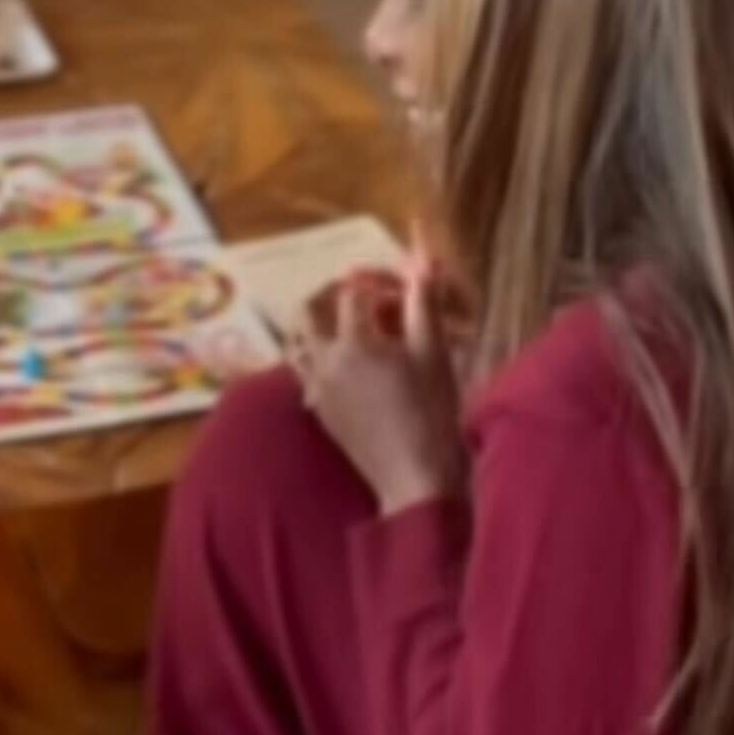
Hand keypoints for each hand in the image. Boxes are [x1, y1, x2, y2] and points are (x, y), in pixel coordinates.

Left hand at [290, 257, 467, 514]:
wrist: (413, 476)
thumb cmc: (431, 411)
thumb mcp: (434, 352)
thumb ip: (423, 302)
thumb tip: (421, 258)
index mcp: (354, 341)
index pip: (354, 292)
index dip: (378, 282)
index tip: (402, 288)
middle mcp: (325, 360)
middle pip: (308, 311)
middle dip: (331, 294)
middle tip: (360, 294)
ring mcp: (318, 387)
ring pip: (298, 342)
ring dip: (317, 325)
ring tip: (348, 325)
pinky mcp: (320, 411)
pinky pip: (306, 372)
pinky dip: (319, 356)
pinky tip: (348, 363)